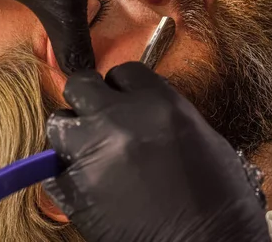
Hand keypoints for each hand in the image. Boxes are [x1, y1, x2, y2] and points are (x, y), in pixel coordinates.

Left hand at [44, 62, 268, 241]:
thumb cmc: (219, 199)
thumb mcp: (202, 137)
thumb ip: (162, 112)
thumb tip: (138, 108)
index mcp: (158, 104)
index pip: (122, 71)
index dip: (122, 86)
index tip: (123, 100)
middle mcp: (119, 121)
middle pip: (80, 85)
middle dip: (88, 99)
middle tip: (98, 118)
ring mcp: (92, 154)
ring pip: (59, 123)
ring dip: (72, 133)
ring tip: (88, 150)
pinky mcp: (75, 190)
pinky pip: (52, 168)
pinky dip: (64, 173)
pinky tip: (84, 182)